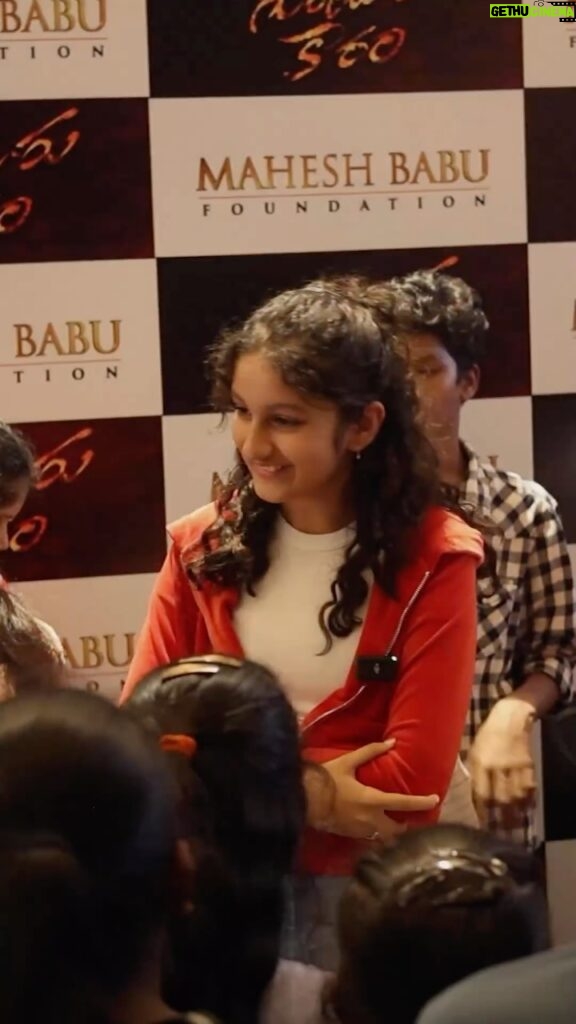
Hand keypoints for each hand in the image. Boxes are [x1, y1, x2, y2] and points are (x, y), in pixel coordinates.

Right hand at [304, 740, 439, 841]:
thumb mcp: (348, 762)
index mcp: (373, 800)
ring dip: (393, 831)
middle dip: (408, 825)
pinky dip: (378, 833)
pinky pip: (371, 838)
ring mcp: (362, 831)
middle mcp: (371, 819)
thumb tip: (392, 742)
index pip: (405, 803)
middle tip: (412, 817)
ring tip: (397, 823)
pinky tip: (376, 826)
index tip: (435, 799)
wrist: (305, 800)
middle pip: (399, 829)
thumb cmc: (327, 779)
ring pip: (386, 836)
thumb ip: (370, 752)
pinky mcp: (352, 836)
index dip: (422, 802)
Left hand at [469, 699, 536, 824]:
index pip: (481, 793)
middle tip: (499, 830)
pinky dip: (527, 800)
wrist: (509, 718)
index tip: (482, 822)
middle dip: (500, 817)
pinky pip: (528, 788)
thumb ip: (473, 772)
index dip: (483, 811)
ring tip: (512, 824)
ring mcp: (514, 766)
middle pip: (500, 798)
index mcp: (481, 762)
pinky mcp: (528, 765)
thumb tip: (471, 793)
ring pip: (516, 796)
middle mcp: (498, 766)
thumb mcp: (474, 750)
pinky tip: (524, 808)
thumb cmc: (487, 735)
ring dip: (515, 812)